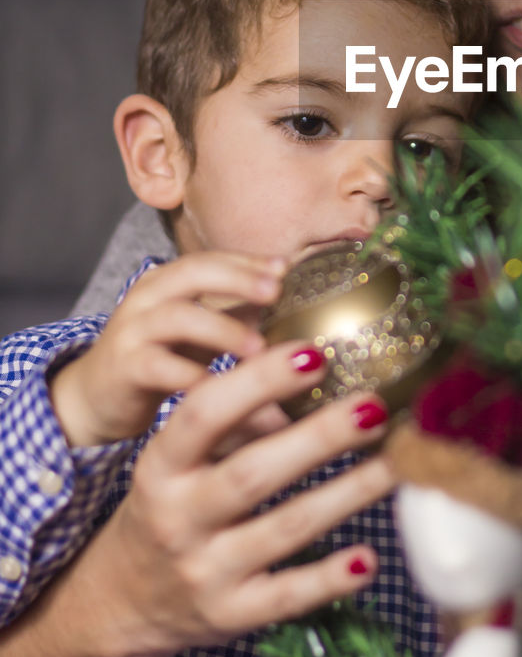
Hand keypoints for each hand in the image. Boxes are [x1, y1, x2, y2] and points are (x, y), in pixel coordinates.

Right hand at [49, 252, 283, 446]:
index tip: (286, 267)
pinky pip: (157, 366)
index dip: (248, 261)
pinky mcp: (123, 367)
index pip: (210, 259)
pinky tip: (219, 384)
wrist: (98, 397)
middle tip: (275, 292)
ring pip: (177, 317)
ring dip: (222, 329)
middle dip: (237, 279)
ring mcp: (132, 330)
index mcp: (167, 281)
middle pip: (192, 273)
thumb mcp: (200, 328)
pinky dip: (189, 373)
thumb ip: (236, 309)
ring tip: (258, 348)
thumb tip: (289, 295)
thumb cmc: (159, 356)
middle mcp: (146, 297)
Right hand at [67, 341, 392, 656]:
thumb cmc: (170, 504)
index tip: (313, 354)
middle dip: (319, 437)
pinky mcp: (231, 616)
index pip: (204, 414)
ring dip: (346, 494)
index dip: (259, 381)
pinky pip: (287, 595)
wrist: (125, 600)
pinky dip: (330, 578)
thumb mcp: (178, 460)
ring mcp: (204, 571)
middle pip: (253, 473)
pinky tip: (368, 558)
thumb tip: (308, 375)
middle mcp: (178, 519)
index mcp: (161, 466)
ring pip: (284, 528)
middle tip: (372, 405)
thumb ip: (233, 422)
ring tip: (393, 463)